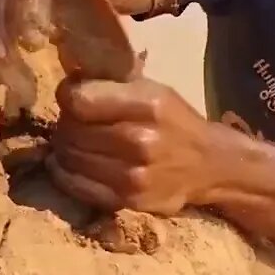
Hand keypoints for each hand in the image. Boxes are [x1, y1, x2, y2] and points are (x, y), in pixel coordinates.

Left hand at [46, 77, 216, 215]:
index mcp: (147, 105)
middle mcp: (139, 140)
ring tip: (77, 142)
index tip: (72, 96)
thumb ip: (112, 83)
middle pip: (70, 129)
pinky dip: (65, 173)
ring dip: (65, 148)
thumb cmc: (176, 122)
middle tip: (75, 121)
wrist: (209, 166)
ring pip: (69, 157)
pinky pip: (75, 185)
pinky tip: (71, 163)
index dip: (67, 95)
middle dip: (66, 122)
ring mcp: (132, 175)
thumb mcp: (153, 90)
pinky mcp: (126, 201)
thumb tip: (67, 73)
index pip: (78, 100)